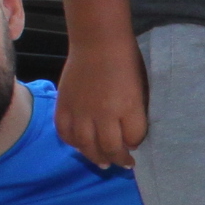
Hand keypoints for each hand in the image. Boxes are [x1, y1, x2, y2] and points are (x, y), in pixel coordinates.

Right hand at [53, 39, 149, 170]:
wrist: (98, 41)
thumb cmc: (125, 62)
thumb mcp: (140, 88)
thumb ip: (135, 112)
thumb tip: (130, 136)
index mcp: (129, 106)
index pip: (134, 139)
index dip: (135, 146)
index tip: (135, 146)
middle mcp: (105, 113)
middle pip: (110, 148)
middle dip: (119, 159)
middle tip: (124, 164)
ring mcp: (82, 111)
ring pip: (87, 146)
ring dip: (96, 158)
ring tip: (103, 163)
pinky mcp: (64, 105)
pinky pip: (65, 133)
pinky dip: (73, 143)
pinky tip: (81, 145)